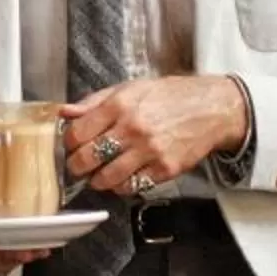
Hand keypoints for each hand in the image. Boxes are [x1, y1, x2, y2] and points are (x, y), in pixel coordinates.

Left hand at [60, 76, 249, 195]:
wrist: (211, 108)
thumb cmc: (171, 96)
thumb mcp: (130, 88)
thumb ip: (94, 102)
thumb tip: (65, 112)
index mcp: (120, 105)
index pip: (77, 133)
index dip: (69, 143)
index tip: (71, 145)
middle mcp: (133, 128)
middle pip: (87, 158)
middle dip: (77, 165)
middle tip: (79, 164)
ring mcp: (150, 151)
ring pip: (107, 178)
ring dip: (97, 180)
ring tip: (99, 173)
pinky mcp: (164, 170)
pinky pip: (132, 187)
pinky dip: (121, 186)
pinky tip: (122, 177)